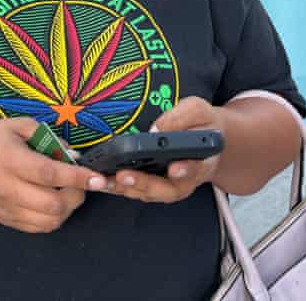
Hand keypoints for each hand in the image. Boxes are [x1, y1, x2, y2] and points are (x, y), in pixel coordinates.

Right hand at [0, 118, 107, 232]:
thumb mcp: (18, 125)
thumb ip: (48, 137)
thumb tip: (72, 154)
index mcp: (11, 161)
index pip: (49, 174)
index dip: (77, 177)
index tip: (97, 178)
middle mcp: (8, 188)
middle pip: (53, 204)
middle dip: (76, 194)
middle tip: (79, 181)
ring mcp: (7, 208)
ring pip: (49, 221)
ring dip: (67, 208)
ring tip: (67, 191)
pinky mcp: (7, 220)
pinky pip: (39, 228)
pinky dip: (54, 217)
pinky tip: (53, 201)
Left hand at [108, 97, 225, 202]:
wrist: (204, 138)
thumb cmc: (201, 124)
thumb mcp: (196, 110)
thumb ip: (180, 118)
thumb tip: (155, 129)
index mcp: (203, 160)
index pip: (197, 168)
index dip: (186, 169)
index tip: (175, 168)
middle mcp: (185, 180)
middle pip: (167, 190)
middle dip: (143, 183)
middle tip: (124, 176)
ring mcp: (168, 186)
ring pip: (147, 193)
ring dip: (124, 188)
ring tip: (104, 180)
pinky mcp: (153, 186)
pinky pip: (135, 190)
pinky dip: (118, 187)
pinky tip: (101, 179)